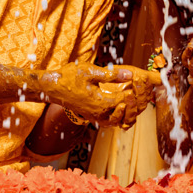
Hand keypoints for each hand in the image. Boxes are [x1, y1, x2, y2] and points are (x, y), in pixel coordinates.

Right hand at [32, 64, 159, 127]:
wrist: (51, 88)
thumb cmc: (68, 77)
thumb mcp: (90, 72)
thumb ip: (111, 74)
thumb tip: (130, 74)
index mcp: (100, 103)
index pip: (125, 100)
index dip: (135, 90)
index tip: (141, 80)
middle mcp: (99, 113)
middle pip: (125, 114)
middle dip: (134, 102)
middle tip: (140, 90)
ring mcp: (95, 117)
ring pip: (117, 121)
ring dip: (127, 111)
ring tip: (132, 98)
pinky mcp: (92, 116)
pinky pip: (109, 121)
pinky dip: (118, 114)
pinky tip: (121, 104)